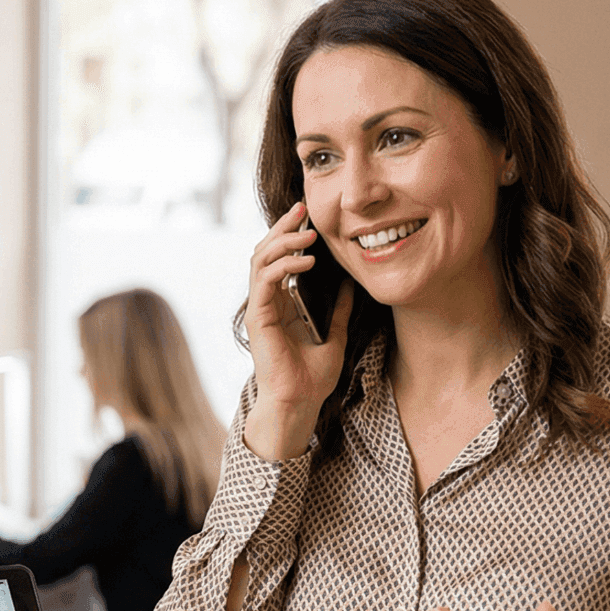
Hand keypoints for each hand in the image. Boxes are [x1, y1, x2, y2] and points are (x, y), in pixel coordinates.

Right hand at [242, 201, 352, 459]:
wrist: (300, 401)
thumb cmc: (313, 376)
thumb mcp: (335, 333)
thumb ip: (338, 308)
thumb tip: (350, 284)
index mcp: (282, 303)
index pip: (279, 258)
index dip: (290, 234)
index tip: (307, 216)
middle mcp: (267, 301)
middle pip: (265, 251)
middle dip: (282, 227)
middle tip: (301, 209)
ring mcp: (261, 308)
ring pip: (260, 260)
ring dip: (282, 241)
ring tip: (307, 233)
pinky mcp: (259, 317)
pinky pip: (266, 281)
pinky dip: (284, 266)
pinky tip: (306, 262)